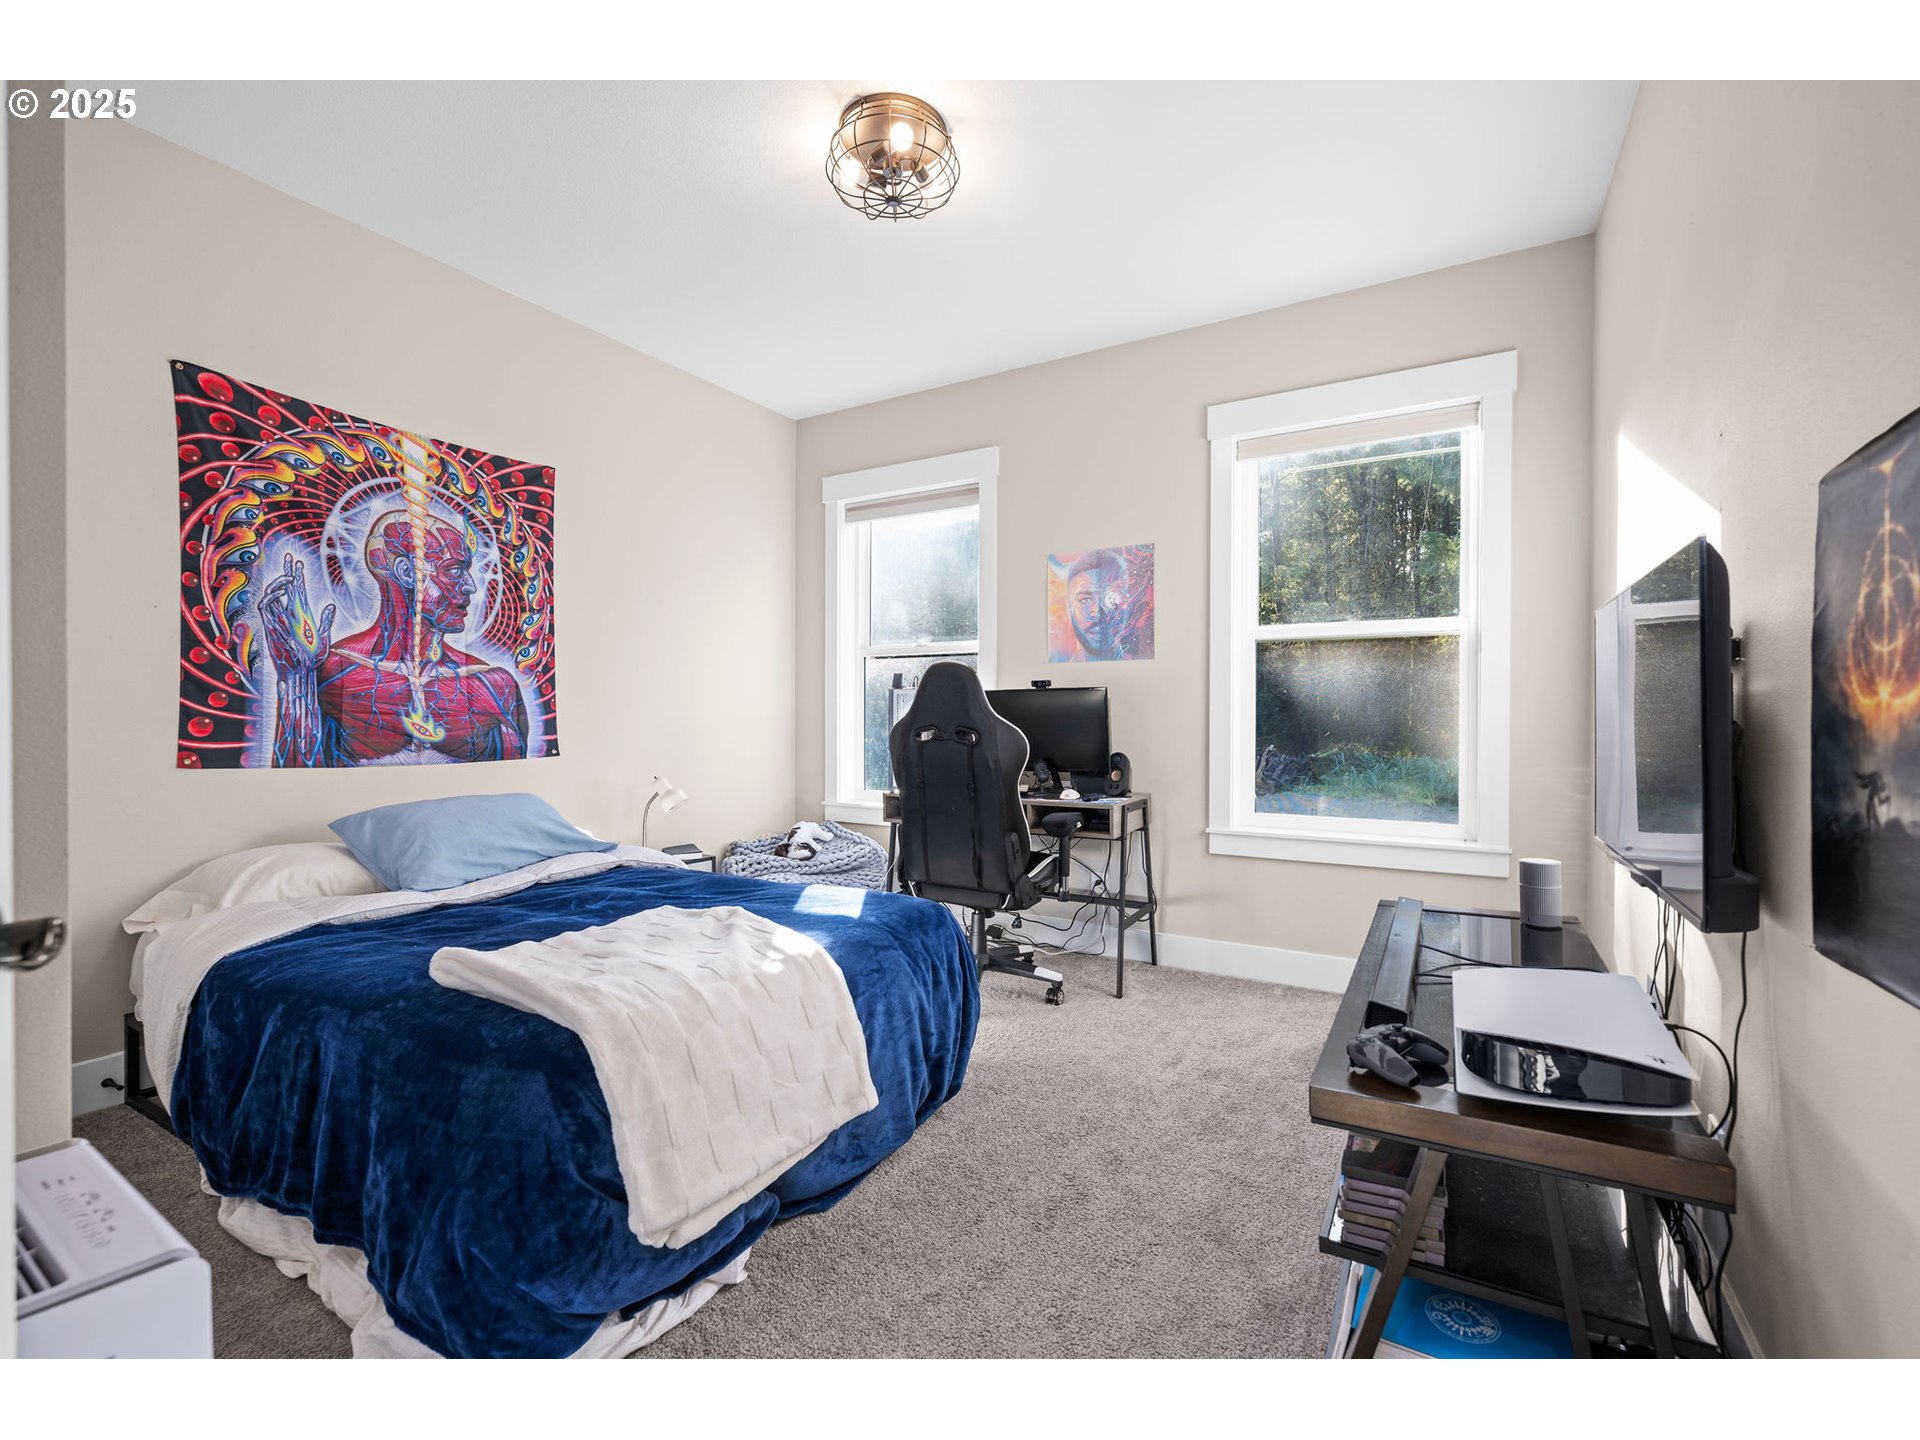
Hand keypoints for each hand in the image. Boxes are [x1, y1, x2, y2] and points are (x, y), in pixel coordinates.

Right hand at [258, 553, 334, 674]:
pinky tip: (282, 591)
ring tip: (291, 577)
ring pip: (272, 593)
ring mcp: (278, 619)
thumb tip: (331, 605)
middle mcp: (288, 614)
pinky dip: (272, 596)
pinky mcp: (270, 626)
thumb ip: (325, 621)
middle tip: (290, 556)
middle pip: (285, 588)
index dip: (297, 576)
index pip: (297, 591)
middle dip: (287, 571)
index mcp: (300, 615)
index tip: (299, 562)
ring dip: (280, 582)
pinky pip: (265, 606)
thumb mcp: (323, 639)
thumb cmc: (310, 660)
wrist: (299, 673)